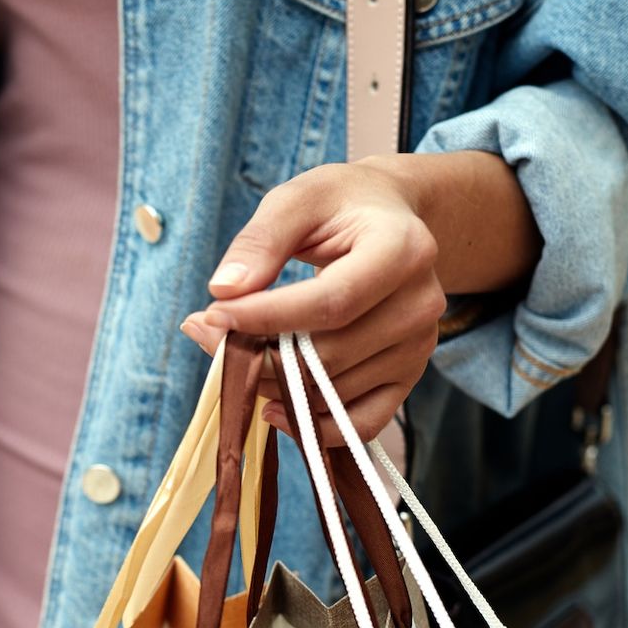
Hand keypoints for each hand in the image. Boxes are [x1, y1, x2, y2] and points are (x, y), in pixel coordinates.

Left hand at [180, 151, 538, 444]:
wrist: (392, 218)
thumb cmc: (341, 206)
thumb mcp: (298, 200)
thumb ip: (260, 241)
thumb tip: (225, 291)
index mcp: (403, 250)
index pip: (330, 303)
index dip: (267, 318)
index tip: (214, 316)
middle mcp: (420, 304)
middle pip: (329, 355)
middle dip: (259, 355)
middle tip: (208, 335)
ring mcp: (418, 347)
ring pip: (334, 393)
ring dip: (273, 386)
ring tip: (237, 357)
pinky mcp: (408, 376)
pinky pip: (360, 424)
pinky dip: (312, 426)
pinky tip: (274, 406)